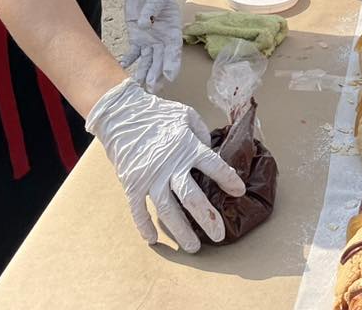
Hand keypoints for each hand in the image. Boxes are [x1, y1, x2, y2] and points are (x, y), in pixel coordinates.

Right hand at [86, 79, 244, 252]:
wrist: (122, 114)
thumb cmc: (158, 114)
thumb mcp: (186, 115)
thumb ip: (202, 134)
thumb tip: (211, 152)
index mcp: (187, 146)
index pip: (214, 166)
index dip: (228, 179)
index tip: (239, 192)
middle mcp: (170, 166)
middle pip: (192, 197)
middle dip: (207, 218)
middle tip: (219, 236)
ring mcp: (150, 177)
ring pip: (167, 210)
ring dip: (181, 231)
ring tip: (193, 247)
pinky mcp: (132, 184)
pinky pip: (138, 210)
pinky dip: (144, 226)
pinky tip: (154, 240)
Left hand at [119, 0, 181, 91]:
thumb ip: (151, 10)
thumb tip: (145, 25)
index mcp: (173, 30)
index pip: (174, 50)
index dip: (172, 63)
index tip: (169, 76)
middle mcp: (163, 39)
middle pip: (161, 59)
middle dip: (157, 74)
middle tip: (153, 88)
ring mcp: (150, 40)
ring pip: (148, 61)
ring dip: (145, 73)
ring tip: (140, 86)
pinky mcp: (137, 38)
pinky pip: (134, 53)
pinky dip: (130, 61)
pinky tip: (124, 68)